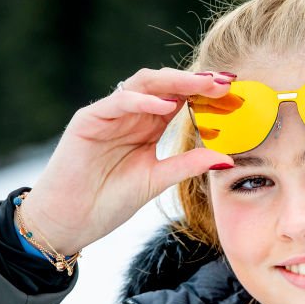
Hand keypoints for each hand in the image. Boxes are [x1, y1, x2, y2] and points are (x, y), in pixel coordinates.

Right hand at [18, 68, 234, 254]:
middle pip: (166, 85)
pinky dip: (142, 101)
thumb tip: (227, 158)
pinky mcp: (89, 120)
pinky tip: (166, 106)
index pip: (181, 99)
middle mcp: (131, 114)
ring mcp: (109, 114)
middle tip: (226, 82)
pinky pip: (118, 101)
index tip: (235, 94)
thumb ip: (188, 164)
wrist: (69, 222)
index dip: (206, 94)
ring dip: (175, 82)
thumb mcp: (157, 180)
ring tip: (203, 85)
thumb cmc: (108, 202)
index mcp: (148, 126)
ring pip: (144, 84)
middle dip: (197, 82)